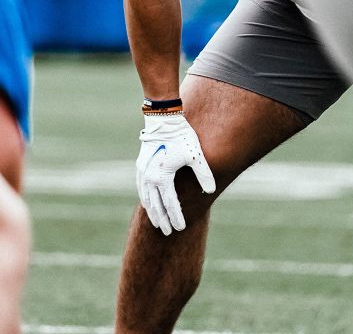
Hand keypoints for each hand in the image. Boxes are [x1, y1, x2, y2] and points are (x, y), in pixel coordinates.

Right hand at [136, 113, 215, 234]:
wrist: (163, 120)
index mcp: (163, 177)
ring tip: (157, 222)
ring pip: (146, 198)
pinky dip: (146, 199)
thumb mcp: (196, 155)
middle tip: (168, 232)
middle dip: (162, 220)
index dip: (176, 217)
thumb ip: (204, 173)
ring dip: (152, 211)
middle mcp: (150, 177)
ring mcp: (143, 172)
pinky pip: (142, 188)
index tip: (180, 228)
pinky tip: (148, 204)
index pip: (171, 203)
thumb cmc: (182, 136)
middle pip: (156, 205)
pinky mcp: (141, 166)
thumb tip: (211, 190)